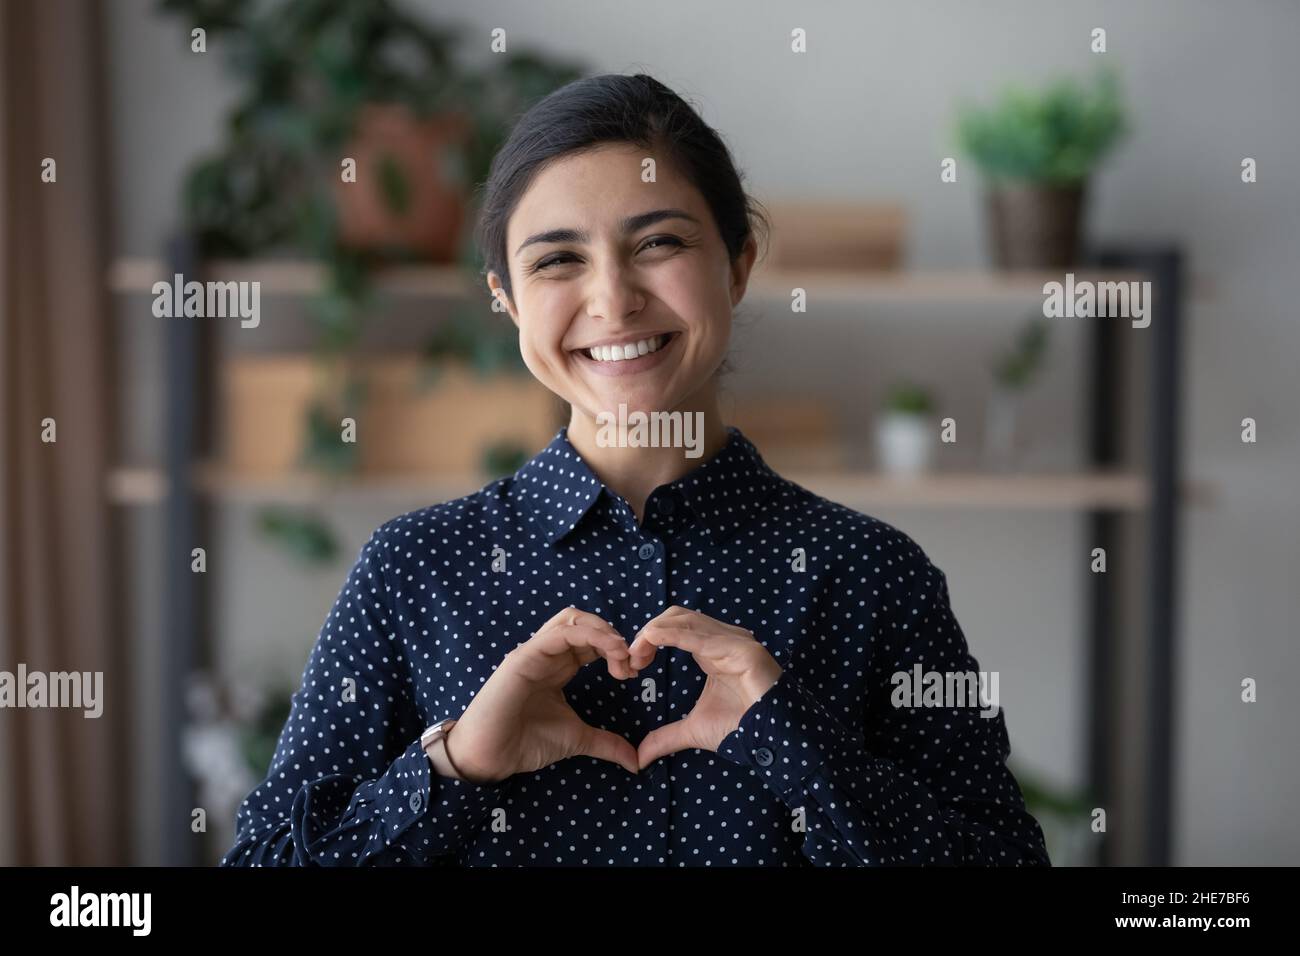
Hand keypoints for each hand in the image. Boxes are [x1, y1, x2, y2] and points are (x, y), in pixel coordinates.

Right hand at [440, 607, 640, 782]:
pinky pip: (560, 632)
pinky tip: (609, 651)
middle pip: (583, 622)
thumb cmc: (526, 743)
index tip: (633, 673)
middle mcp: (548, 655)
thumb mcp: (577, 739)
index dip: (616, 650)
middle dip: (613, 636)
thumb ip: (606, 743)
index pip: (591, 641)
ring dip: (603, 630)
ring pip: (572, 619)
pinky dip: (590, 635)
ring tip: (621, 653)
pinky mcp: (525, 656)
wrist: (491, 757)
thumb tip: (636, 762)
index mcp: (558, 667)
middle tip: (629, 662)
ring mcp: (535, 652)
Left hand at [628, 605, 782, 770]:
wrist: (770, 740)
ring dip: (655, 632)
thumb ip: (665, 738)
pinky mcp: (743, 649)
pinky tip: (652, 640)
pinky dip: (672, 635)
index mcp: (713, 649)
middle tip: (632, 659)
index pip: (675, 627)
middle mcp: (724, 638)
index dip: (649, 637)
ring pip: (686, 619)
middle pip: (677, 615)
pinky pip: (701, 636)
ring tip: (637, 654)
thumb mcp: (694, 731)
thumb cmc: (740, 729)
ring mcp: (735, 641)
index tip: (632, 662)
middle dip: (649, 631)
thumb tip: (639, 758)